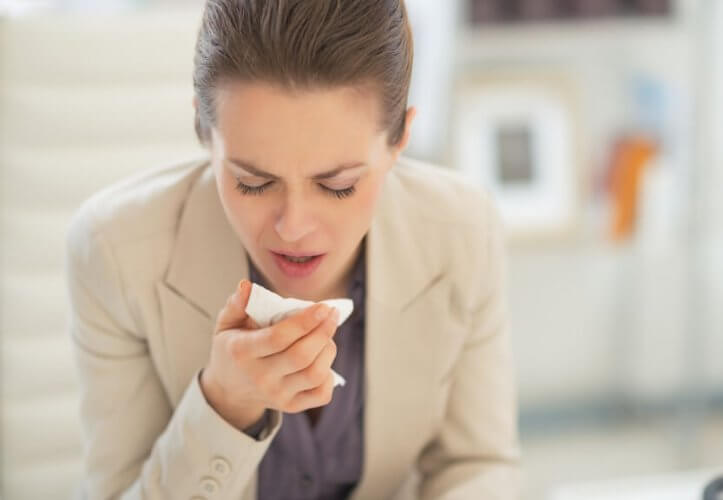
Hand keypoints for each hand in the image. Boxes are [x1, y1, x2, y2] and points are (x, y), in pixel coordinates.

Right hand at [200, 280, 340, 430]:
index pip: (278, 338)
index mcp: (242, 353)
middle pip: (301, 356)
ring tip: (326, 333)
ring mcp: (277, 395)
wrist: (229, 389)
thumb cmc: (232, 350)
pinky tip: (323, 358)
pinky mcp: (291, 406)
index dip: (305, 321)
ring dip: (328, 349)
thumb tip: (247, 287)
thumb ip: (237, 304)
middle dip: (323, 331)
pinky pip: (321, 394)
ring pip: (315, 374)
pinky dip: (329, 374)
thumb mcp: (226, 324)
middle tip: (331, 314)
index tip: (323, 306)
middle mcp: (259, 377)